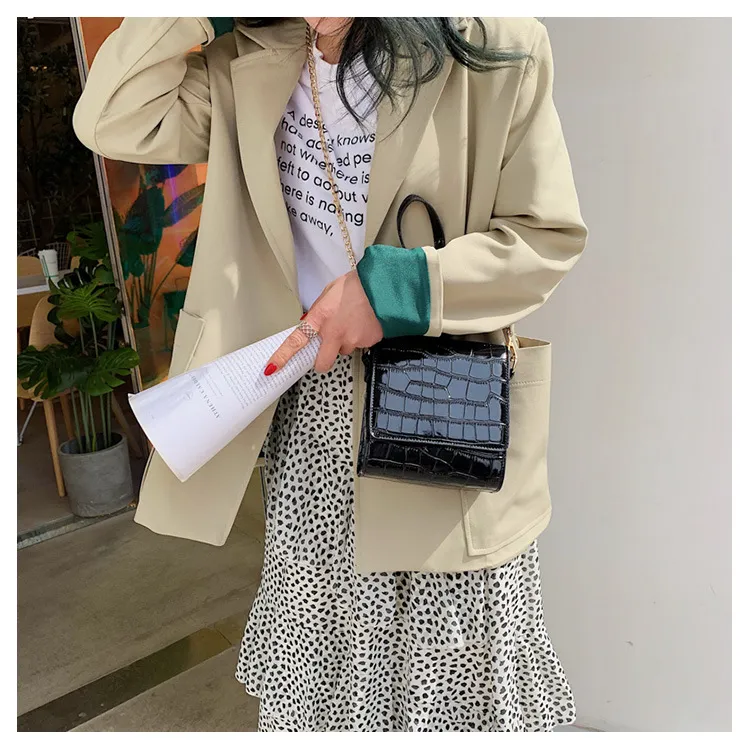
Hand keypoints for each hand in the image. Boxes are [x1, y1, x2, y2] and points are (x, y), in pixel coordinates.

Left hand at [265, 270, 382, 374]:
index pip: (296, 342)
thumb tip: (311, 323)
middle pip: (322, 363)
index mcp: (320, 318)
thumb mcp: (328, 294)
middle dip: (323, 360)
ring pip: (343, 350)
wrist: (382, 287)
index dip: (283, 357)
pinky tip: (364, 323)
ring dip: (345, 342)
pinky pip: (360, 345)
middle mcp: (334, 333)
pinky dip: (360, 337)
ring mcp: (352, 341)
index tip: (273, 368)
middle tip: (327, 348)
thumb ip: (318, 311)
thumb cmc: (356, 286)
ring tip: (353, 322)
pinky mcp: (367, 343)